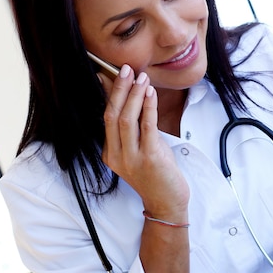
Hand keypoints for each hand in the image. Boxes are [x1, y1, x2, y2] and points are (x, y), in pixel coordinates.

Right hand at [98, 65, 189, 216]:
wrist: (167, 203)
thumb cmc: (156, 175)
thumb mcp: (140, 150)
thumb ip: (135, 129)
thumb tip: (132, 100)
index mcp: (110, 153)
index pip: (106, 117)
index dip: (109, 94)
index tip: (111, 74)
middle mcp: (116, 156)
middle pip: (112, 115)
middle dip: (119, 89)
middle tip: (126, 69)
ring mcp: (131, 158)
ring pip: (126, 119)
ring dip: (134, 95)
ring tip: (141, 77)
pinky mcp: (150, 158)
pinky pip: (146, 127)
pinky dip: (148, 107)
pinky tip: (150, 93)